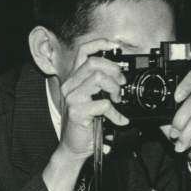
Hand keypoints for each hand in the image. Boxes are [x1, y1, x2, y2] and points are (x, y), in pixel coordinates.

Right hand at [57, 39, 130, 159]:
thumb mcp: (92, 99)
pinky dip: (116, 113)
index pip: (83, 52)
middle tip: (120, 85)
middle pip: (94, 63)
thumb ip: (100, 85)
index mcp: (74, 79)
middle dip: (114, 71)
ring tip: (117, 100)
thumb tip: (120, 75)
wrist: (74, 146)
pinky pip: (103, 104)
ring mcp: (72, 98)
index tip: (115, 46)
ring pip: (99, 79)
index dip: (99, 44)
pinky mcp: (77, 111)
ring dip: (115, 89)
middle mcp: (70, 86)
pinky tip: (118, 120)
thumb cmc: (85, 123)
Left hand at [163, 68, 190, 169]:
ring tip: (179, 141)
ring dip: (185, 132)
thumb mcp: (170, 121)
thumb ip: (166, 113)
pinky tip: (188, 143)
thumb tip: (156, 111)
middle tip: (173, 132)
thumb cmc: (186, 132)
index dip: (187, 84)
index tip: (176, 98)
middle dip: (180, 119)